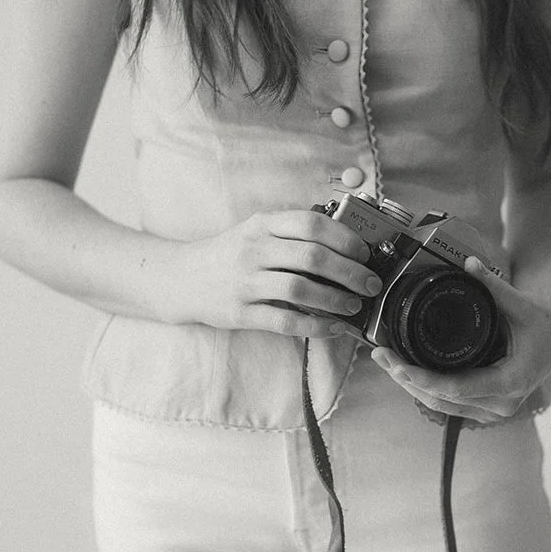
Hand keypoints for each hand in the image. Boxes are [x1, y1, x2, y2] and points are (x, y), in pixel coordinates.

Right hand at [169, 209, 384, 337]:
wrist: (179, 278)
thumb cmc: (228, 254)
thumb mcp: (254, 231)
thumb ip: (290, 234)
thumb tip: (344, 245)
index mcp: (261, 225)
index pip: (310, 224)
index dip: (344, 237)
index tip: (364, 252)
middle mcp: (253, 250)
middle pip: (312, 257)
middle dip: (350, 272)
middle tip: (371, 283)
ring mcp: (245, 282)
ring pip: (300, 289)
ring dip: (335, 300)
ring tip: (353, 306)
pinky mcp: (239, 313)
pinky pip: (284, 320)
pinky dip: (314, 325)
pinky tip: (331, 327)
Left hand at [370, 256, 550, 422]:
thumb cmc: (543, 320)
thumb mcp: (523, 302)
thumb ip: (495, 285)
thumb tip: (469, 263)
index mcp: (511, 381)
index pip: (456, 388)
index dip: (422, 378)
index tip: (396, 364)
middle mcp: (502, 403)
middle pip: (442, 400)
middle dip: (407, 379)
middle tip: (380, 355)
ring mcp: (492, 408)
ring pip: (441, 404)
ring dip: (411, 385)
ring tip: (385, 360)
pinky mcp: (483, 404)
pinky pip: (447, 402)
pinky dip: (424, 386)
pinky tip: (402, 368)